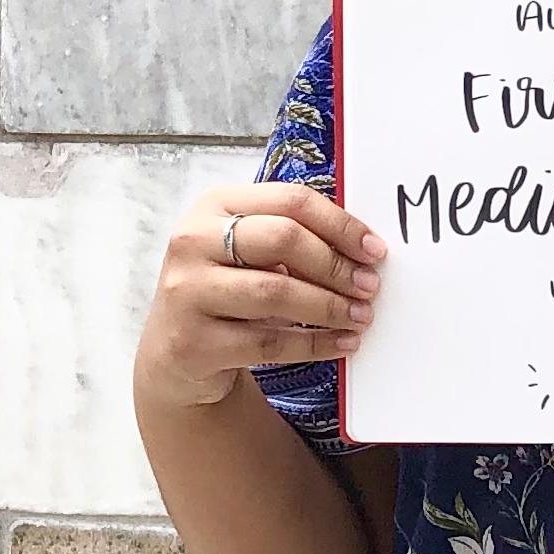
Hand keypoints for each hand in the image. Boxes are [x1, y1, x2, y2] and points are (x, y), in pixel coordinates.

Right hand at [137, 184, 385, 415]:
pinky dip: (313, 344)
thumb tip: (363, 250)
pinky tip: (341, 343)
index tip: (374, 250)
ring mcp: (187, 291)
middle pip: (283, 239)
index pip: (290, 201)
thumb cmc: (228, 289)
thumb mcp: (248, 251)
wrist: (178, 352)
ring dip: (329, 307)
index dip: (341, 225)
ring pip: (275, 292)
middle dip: (336, 265)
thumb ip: (292, 238)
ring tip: (361, 317)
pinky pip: (268, 342)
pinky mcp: (192, 342)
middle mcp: (192, 241)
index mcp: (215, 205)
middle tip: (369, 286)